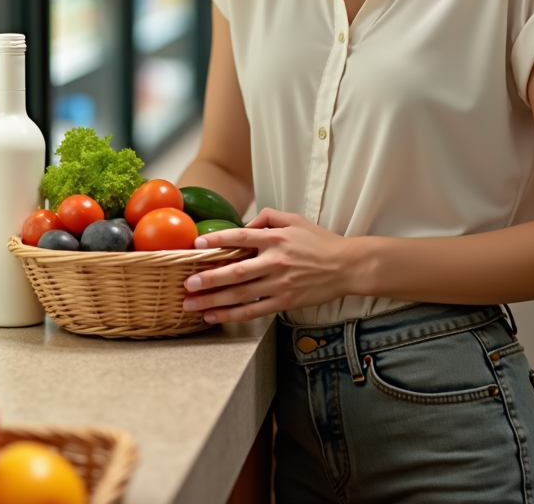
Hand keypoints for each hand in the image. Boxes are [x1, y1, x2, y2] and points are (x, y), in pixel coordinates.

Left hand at [182, 208, 351, 323]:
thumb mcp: (295, 220)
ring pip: (241, 295)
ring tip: (191, 304)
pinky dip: (232, 315)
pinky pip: (253, 311)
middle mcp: (275, 261)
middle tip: (187, 284)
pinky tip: (214, 316)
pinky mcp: (284, 301)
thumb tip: (246, 221)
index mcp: (276, 238)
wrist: (346, 266)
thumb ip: (269, 216)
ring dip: (214, 300)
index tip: (196, 245)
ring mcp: (280, 284)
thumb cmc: (320, 241)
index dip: (217, 241)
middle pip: (236, 272)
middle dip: (208, 278)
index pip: (240, 237)